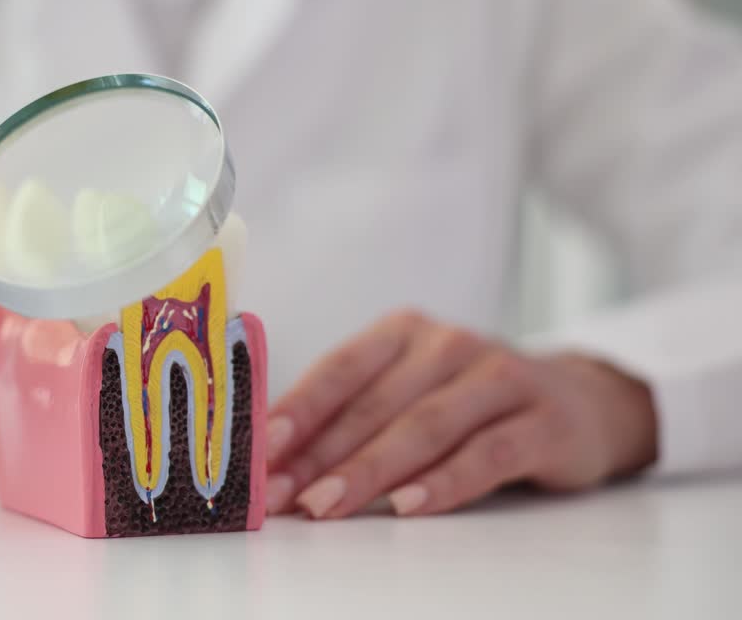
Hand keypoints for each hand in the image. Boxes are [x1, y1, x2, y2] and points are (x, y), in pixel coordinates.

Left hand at [265, 310, 657, 517]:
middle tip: (279, 496)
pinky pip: (487, 453)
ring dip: (368, 470)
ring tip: (325, 505)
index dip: (296, 411)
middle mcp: (449, 345)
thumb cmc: (468, 402)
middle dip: (319, 455)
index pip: (339, 370)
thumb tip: (275, 463)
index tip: (258, 449)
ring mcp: (500, 378)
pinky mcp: (544, 420)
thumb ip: (351, 417)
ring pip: (424, 427)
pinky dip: (445, 482)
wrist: (581, 402)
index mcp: (403, 333)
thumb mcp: (410, 391)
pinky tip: (408, 506)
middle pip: (374, 406)